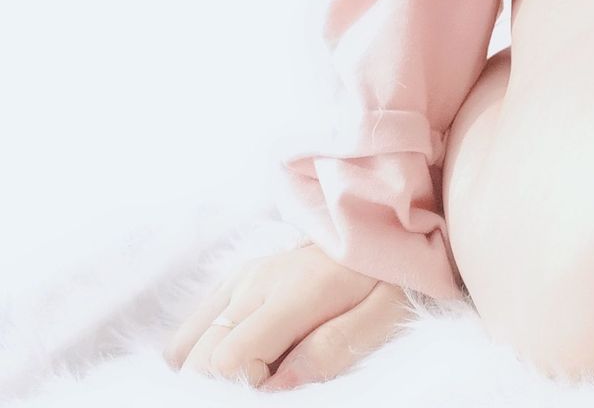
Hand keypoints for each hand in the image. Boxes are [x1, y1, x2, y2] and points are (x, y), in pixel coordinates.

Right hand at [161, 239, 418, 389]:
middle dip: (220, 384)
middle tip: (263, 384)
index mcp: (294, 292)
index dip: (244, 388)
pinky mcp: (233, 279)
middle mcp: (256, 281)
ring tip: (249, 373)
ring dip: (205, 369)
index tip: (275, 389)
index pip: (229, 358)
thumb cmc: (385, 278)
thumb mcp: (382, 316)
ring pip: (186, 343)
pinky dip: (200, 350)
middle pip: (201, 356)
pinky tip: (235, 358)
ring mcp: (240, 278)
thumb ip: (333, 348)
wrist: (379, 224)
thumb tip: (277, 386)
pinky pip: (192, 326)